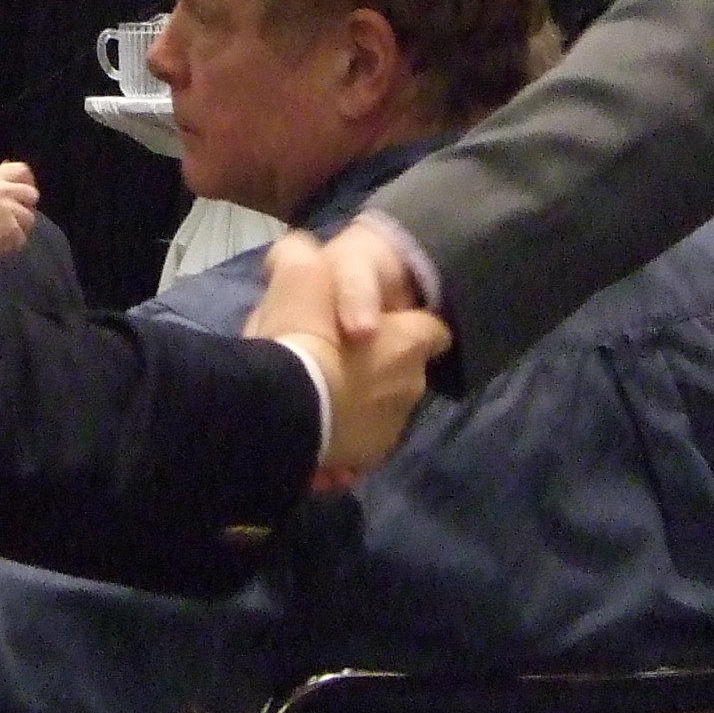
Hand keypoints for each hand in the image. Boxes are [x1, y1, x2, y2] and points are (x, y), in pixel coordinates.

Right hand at [0, 159, 40, 263]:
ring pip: (29, 218)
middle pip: (31, 193)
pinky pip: (21, 237)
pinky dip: (11, 243)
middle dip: (25, 207)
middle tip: (14, 218)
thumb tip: (17, 180)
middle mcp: (1, 189)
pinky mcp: (11, 228)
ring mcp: (8, 209)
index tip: (24, 194)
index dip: (27, 182)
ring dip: (18, 227)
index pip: (21, 169)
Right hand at [247, 232, 448, 486]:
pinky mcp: (363, 461)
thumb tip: (296, 251)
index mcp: (408, 343)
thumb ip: (300, 257)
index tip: (380, 326)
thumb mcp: (296, 274)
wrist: (281, 410)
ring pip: (380, 411)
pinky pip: (356, 448)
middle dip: (379, 367)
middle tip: (338, 358)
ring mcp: (390, 430)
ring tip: (319, 397)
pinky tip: (313, 431)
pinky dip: (342, 441)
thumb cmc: (301, 337)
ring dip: (358, 404)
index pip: (431, 329)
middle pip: (404, 371)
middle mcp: (411, 386)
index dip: (407, 326)